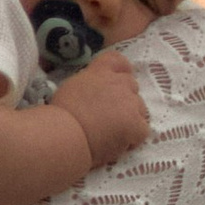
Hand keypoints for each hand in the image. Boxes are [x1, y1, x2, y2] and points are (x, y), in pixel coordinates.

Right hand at [51, 49, 150, 173]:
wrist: (66, 134)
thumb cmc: (61, 114)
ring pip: (140, 109)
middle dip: (125, 100)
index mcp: (100, 71)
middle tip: (110, 116)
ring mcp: (129, 103)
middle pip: (132, 87)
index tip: (118, 82)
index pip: (118, 61)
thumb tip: (96, 91)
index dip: (122, 71)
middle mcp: (118, 83)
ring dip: (131, 119)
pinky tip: (117, 144)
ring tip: (113, 133)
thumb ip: (90, 84)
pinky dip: (133, 139)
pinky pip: (142, 131)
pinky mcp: (136, 124)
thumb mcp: (72, 87)